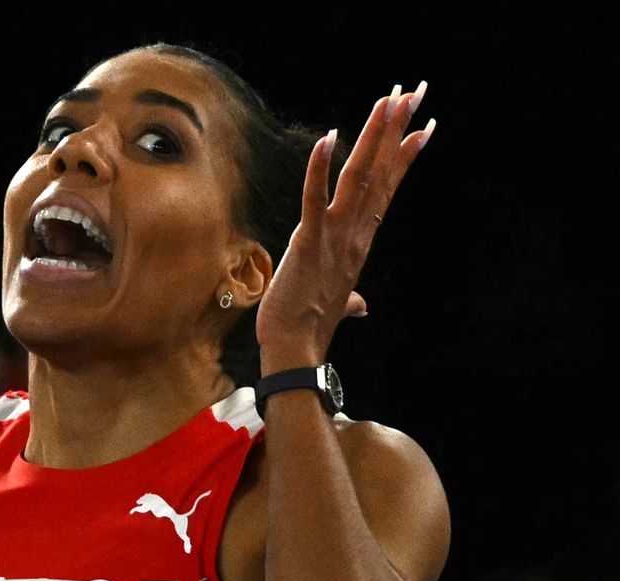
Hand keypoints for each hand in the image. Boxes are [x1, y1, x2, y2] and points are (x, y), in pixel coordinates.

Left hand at [255, 82, 434, 369]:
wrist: (294, 349)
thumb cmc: (310, 326)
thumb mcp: (337, 306)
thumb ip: (350, 299)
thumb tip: (361, 305)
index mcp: (359, 243)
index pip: (386, 191)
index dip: (403, 157)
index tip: (423, 127)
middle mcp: (354, 234)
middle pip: (380, 173)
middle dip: (396, 131)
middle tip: (414, 93)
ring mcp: (335, 236)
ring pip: (359, 178)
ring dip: (374, 138)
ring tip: (389, 102)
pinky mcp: (309, 241)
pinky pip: (316, 199)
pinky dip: (321, 169)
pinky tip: (328, 137)